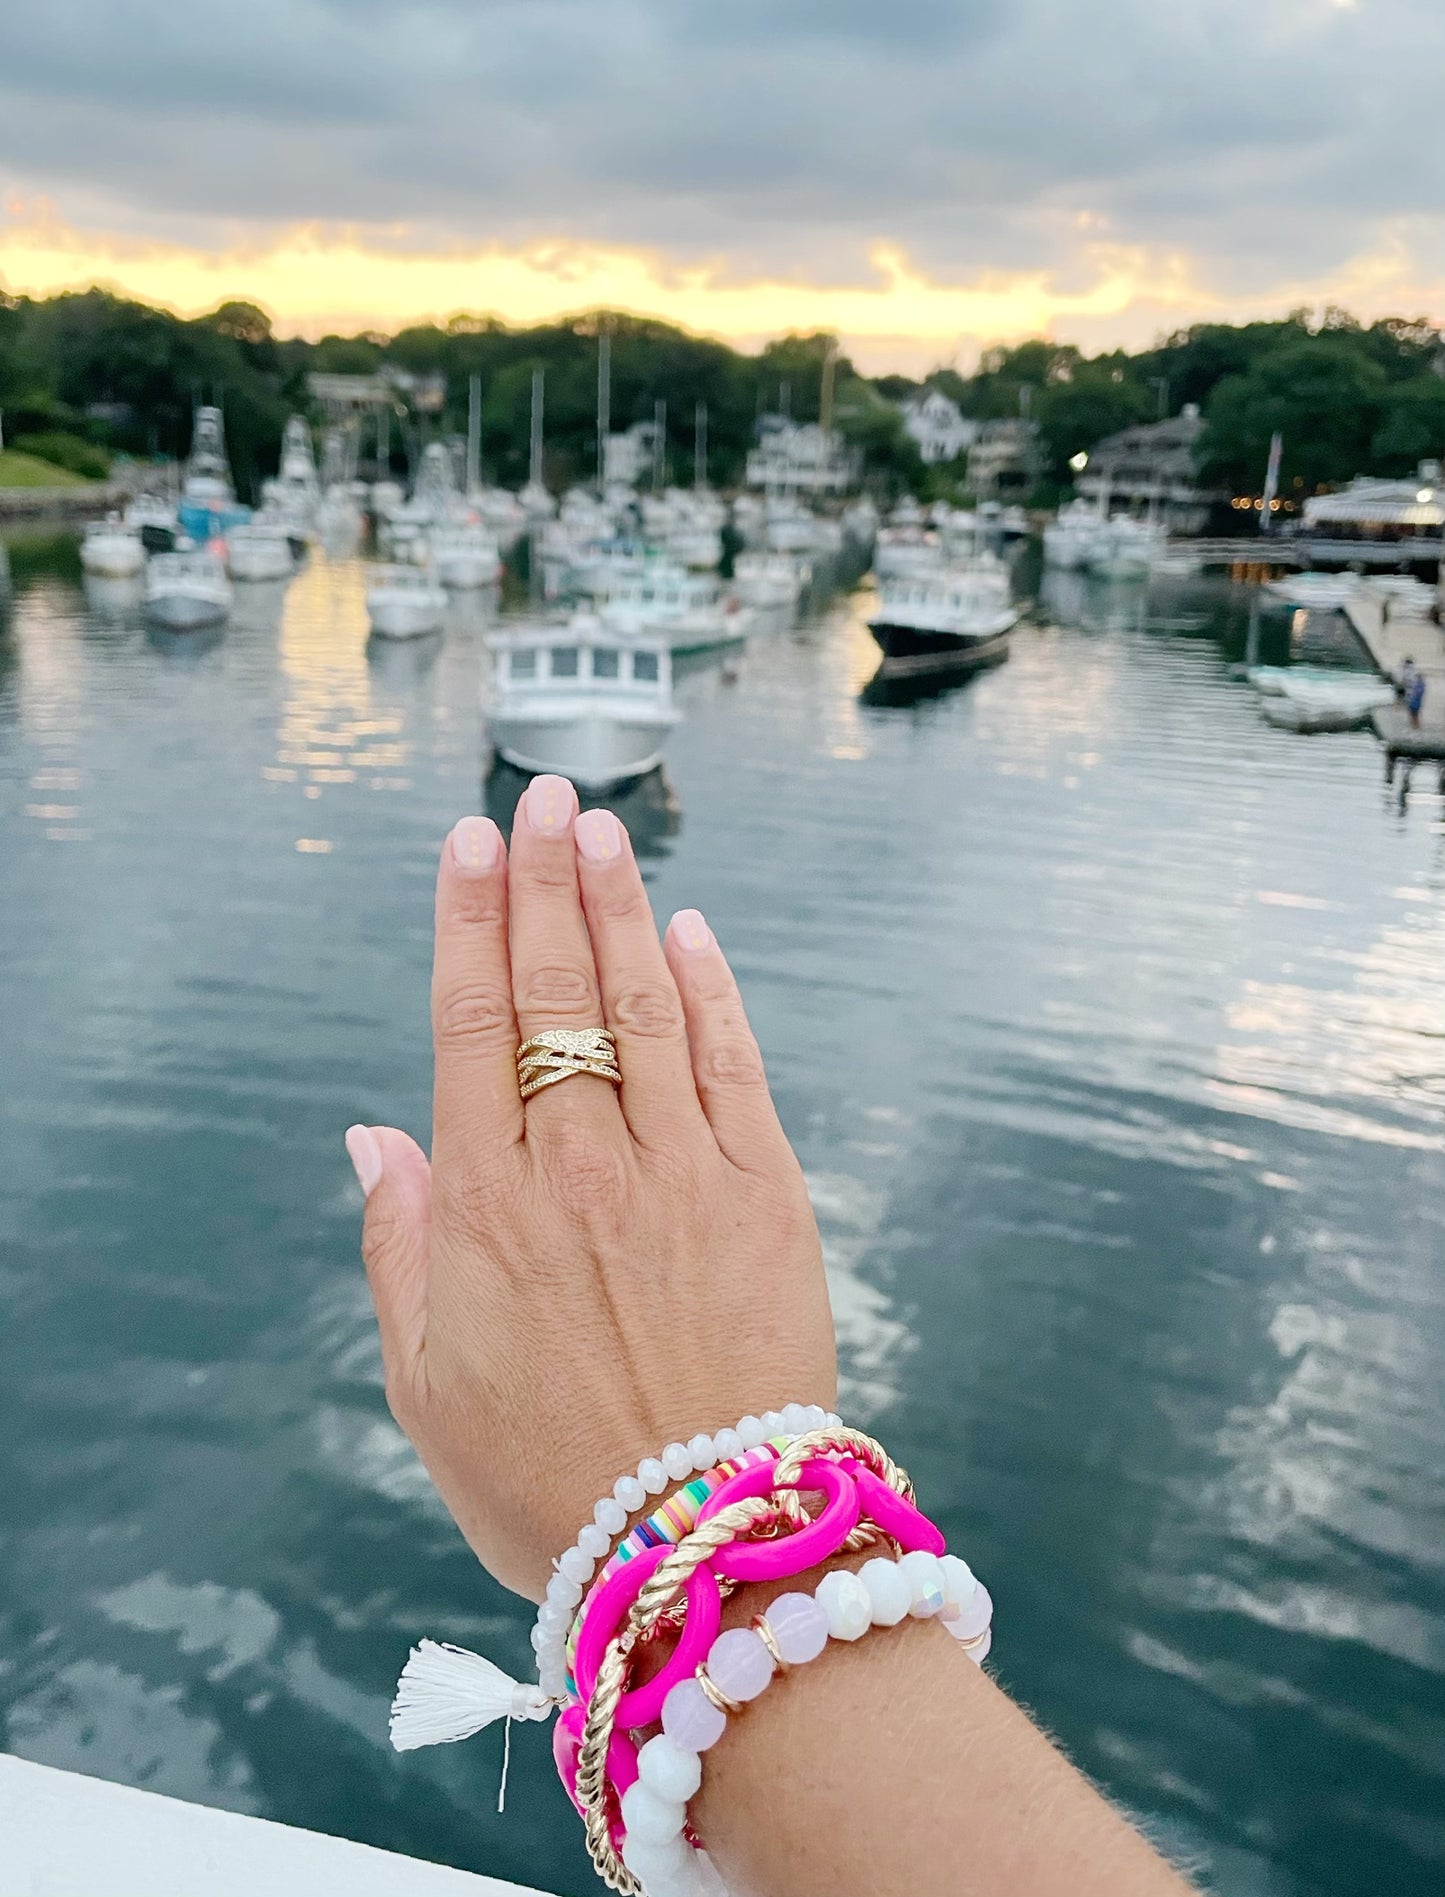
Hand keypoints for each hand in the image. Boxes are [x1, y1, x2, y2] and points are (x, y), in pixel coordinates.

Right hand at [347, 775, 835, 1600]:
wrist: (698, 1545)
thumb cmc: (546, 1477)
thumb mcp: (425, 1380)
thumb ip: (402, 1243)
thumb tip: (376, 1136)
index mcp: (489, 1205)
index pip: (470, 1020)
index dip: (470, 919)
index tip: (473, 842)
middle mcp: (583, 1163)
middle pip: (557, 988)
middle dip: (547, 881)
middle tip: (547, 797)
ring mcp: (684, 1168)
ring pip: (647, 1003)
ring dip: (621, 908)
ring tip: (606, 829)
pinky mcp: (769, 1191)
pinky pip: (735, 1065)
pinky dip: (712, 992)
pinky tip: (690, 932)